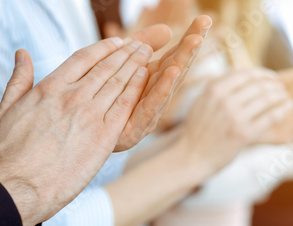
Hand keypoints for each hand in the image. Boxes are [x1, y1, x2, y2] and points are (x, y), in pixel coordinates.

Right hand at [0, 38, 153, 225]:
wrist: (20, 186)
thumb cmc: (9, 155)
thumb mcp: (5, 110)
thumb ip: (18, 80)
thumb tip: (21, 56)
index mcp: (50, 88)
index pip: (82, 59)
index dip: (102, 48)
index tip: (115, 43)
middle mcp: (72, 96)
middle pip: (105, 67)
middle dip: (125, 53)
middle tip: (140, 44)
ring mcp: (90, 114)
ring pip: (118, 82)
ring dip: (134, 64)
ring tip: (146, 54)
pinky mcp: (104, 136)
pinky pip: (125, 104)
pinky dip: (137, 87)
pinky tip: (146, 77)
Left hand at [114, 16, 212, 150]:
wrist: (88, 138)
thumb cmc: (108, 104)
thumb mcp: (125, 68)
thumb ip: (144, 47)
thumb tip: (168, 30)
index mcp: (153, 81)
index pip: (175, 56)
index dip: (189, 37)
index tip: (203, 19)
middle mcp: (155, 96)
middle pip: (176, 67)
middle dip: (191, 46)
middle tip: (204, 26)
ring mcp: (149, 112)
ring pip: (168, 84)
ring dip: (181, 62)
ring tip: (194, 42)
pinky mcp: (136, 127)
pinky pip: (151, 105)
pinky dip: (162, 88)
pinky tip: (170, 71)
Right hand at [176, 69, 292, 177]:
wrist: (191, 157)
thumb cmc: (197, 130)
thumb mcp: (200, 102)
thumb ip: (217, 86)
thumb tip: (238, 71)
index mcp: (213, 90)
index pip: (245, 74)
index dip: (263, 73)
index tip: (271, 78)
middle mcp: (224, 101)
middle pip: (258, 85)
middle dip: (274, 85)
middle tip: (281, 88)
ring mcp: (235, 117)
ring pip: (267, 98)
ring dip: (280, 95)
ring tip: (286, 97)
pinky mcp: (244, 133)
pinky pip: (271, 116)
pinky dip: (283, 109)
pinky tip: (288, 106)